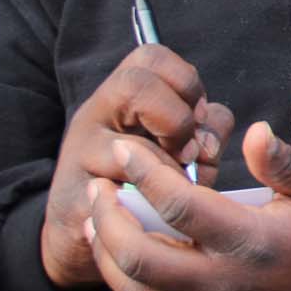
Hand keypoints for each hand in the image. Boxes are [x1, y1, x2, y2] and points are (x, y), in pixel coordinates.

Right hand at [43, 45, 233, 290]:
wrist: (88, 233)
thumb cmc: (146, 182)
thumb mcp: (182, 147)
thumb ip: (205, 130)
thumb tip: (210, 138)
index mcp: (123, 94)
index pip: (152, 57)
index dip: (187, 83)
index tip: (199, 118)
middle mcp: (97, 114)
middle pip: (136, 83)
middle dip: (178, 119)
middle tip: (188, 152)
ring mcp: (81, 154)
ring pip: (129, 144)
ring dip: (168, 168)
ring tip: (177, 184)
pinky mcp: (79, 197)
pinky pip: (122, 194)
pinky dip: (153, 201)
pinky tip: (158, 208)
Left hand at [85, 121, 290, 290]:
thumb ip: (285, 163)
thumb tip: (250, 132)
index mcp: (255, 241)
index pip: (179, 207)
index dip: (143, 174)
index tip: (125, 150)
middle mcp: (227, 284)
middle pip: (139, 256)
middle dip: (108, 218)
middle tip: (98, 186)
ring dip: (107, 255)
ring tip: (97, 222)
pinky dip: (130, 284)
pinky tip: (123, 258)